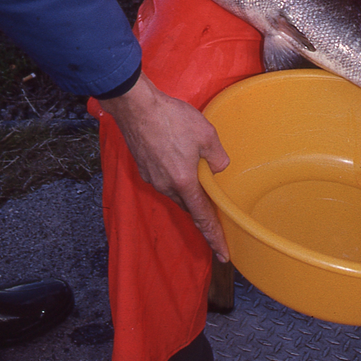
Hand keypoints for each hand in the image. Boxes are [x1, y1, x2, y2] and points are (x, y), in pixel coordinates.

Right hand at [99, 73, 229, 260]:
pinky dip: (174, 176)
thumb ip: (217, 156)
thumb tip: (218, 168)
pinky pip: (164, 179)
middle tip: (215, 207)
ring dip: (187, 188)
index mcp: (184, 182)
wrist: (137, 107)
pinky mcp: (144, 167)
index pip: (203, 217)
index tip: (223, 253)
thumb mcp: (206, 134)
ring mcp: (152, 178)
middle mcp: (166, 186)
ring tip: (196, 173)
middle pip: (189, 205)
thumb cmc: (171, 118)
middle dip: (201, 208)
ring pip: (175, 192)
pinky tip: (178, 159)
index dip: (215, 236)